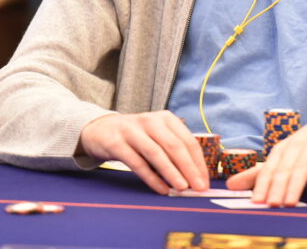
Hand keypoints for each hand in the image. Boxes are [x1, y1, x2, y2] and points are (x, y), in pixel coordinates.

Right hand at [79, 110, 207, 194]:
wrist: (102, 130)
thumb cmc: (137, 137)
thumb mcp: (157, 136)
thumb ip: (174, 152)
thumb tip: (195, 178)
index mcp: (166, 118)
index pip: (188, 141)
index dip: (198, 163)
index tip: (204, 181)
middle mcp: (150, 121)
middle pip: (174, 146)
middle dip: (189, 168)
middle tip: (198, 187)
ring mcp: (132, 131)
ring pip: (156, 153)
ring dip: (171, 172)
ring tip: (182, 188)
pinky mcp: (117, 143)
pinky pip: (137, 163)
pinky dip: (151, 178)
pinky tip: (161, 189)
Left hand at [225, 102, 306, 205]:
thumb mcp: (289, 153)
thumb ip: (262, 171)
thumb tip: (231, 185)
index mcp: (284, 147)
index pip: (269, 166)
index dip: (261, 183)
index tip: (254, 201)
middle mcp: (297, 143)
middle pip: (284, 167)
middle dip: (276, 186)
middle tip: (269, 205)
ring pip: (303, 165)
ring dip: (295, 185)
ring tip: (289, 203)